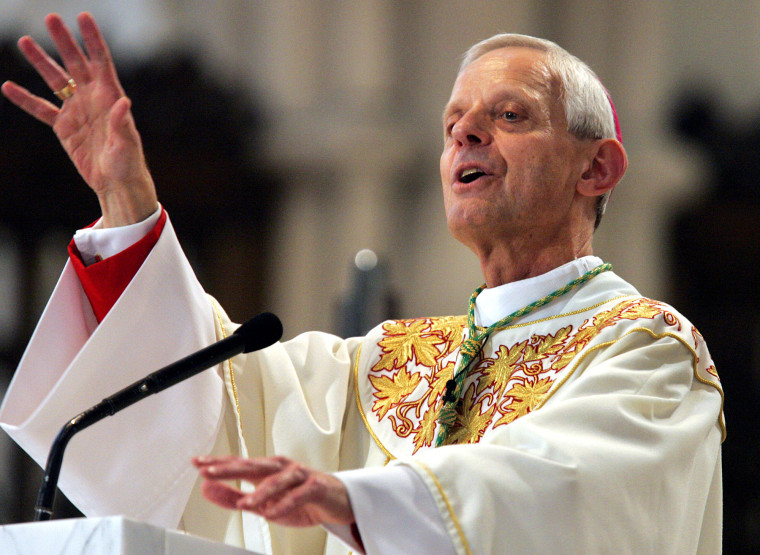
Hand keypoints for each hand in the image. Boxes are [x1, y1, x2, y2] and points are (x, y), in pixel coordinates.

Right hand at [1, 12, 157, 226]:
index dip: (92, 39)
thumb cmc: (128, 164)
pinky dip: (24, 99)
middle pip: (75, 64)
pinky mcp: (64, 127)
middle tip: (50, 18)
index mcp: (110, 97)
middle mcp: (92, 99)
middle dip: (63, 41)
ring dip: (40, 61)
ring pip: (55, 80)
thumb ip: (122, 123)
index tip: (83, 16)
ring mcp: (76, 111)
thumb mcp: (127, 144)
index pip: (101, 62)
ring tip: (25, 41)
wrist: (116, 183)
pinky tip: (8, 86)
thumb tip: (123, 102)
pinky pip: (41, 109)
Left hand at [192, 455, 355, 527]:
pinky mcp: (316, 486)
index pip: (238, 464)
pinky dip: (287, 503)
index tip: (196, 463)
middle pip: (253, 465)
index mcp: (266, 470)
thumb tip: (206, 489)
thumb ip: (233, 497)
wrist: (337, 502)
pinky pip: (300, 494)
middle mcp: (281, 467)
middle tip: (209, 472)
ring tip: (244, 505)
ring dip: (260, 492)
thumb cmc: (299, 500)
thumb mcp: (262, 503)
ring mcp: (300, 475)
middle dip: (230, 468)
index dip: (217, 463)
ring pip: (277, 480)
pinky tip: (275, 511)